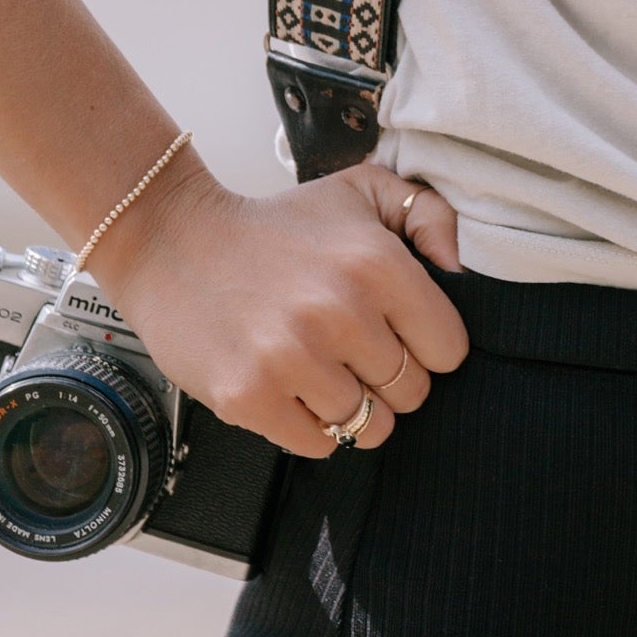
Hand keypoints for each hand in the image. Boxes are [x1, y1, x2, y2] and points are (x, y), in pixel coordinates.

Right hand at [91, 156, 466, 457]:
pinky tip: (289, 387)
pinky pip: (320, 445)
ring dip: (350, 405)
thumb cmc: (277, 225)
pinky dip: (310, 426)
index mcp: (378, 263)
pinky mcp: (249, 397)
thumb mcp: (360, 191)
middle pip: (411, 392)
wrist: (173, 240)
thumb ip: (429, 214)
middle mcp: (340, 312)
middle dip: (388, 378)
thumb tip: (463, 270)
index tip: (394, 332)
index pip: (449, 349)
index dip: (426, 346)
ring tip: (318, 368)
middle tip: (349, 350)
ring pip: (369, 425)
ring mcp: (292, 358)